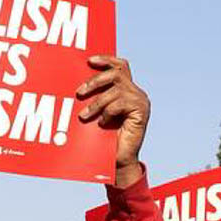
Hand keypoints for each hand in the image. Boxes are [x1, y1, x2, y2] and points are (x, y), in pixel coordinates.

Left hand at [76, 56, 148, 186]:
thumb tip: (78, 83)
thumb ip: (96, 96)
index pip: (120, 65)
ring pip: (116, 88)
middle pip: (116, 73)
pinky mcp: (141, 111)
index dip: (106, 59)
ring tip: (85, 115)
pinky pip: (119, 102)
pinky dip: (107, 112)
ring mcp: (140, 101)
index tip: (89, 60)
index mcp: (127, 89)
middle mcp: (136, 92)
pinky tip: (103, 123)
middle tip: (79, 93)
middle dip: (95, 81)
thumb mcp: (98, 112)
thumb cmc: (105, 138)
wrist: (117, 161)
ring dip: (97, 102)